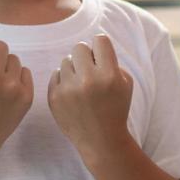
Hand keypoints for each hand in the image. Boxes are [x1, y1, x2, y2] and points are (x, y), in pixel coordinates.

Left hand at [48, 34, 135, 156]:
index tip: (101, 56)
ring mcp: (68, 89)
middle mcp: (88, 80)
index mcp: (109, 75)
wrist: (101, 139)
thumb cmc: (116, 108)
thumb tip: (93, 49)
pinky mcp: (54, 97)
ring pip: (66, 61)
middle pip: (79, 47)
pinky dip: (64, 81)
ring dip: (74, 69)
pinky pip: (56, 74)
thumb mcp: (125, 83)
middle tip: (90, 69)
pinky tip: (72, 93)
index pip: (100, 40)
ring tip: (81, 85)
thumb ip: (111, 62)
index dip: (101, 47)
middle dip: (86, 56)